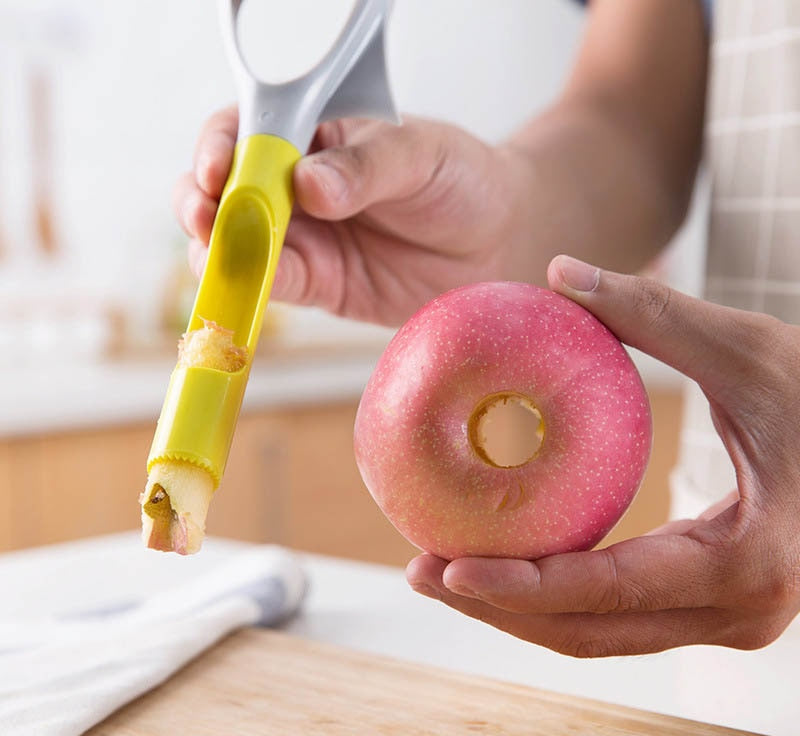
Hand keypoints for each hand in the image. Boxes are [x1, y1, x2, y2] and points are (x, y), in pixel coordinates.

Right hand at [174, 108, 529, 326]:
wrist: (495, 242)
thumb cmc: (461, 180)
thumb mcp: (421, 156)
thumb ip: (366, 167)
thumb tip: (308, 183)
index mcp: (314, 136)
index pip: (247, 131)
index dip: (220, 148)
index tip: (216, 170)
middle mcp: (295, 186)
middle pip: (224, 190)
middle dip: (201, 203)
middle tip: (204, 219)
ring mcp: (303, 237)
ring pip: (236, 242)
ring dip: (216, 251)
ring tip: (217, 257)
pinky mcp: (317, 283)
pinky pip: (273, 287)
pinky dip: (250, 290)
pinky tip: (244, 290)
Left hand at [407, 255, 799, 656]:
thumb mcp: (751, 348)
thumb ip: (653, 311)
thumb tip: (558, 269)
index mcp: (748, 561)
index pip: (606, 589)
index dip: (518, 586)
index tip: (443, 568)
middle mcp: (738, 612)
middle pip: (586, 631)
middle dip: (496, 608)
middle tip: (418, 570)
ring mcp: (727, 618)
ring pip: (597, 634)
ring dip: (516, 610)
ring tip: (441, 569)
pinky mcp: (713, 605)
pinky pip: (616, 613)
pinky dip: (554, 595)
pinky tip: (504, 558)